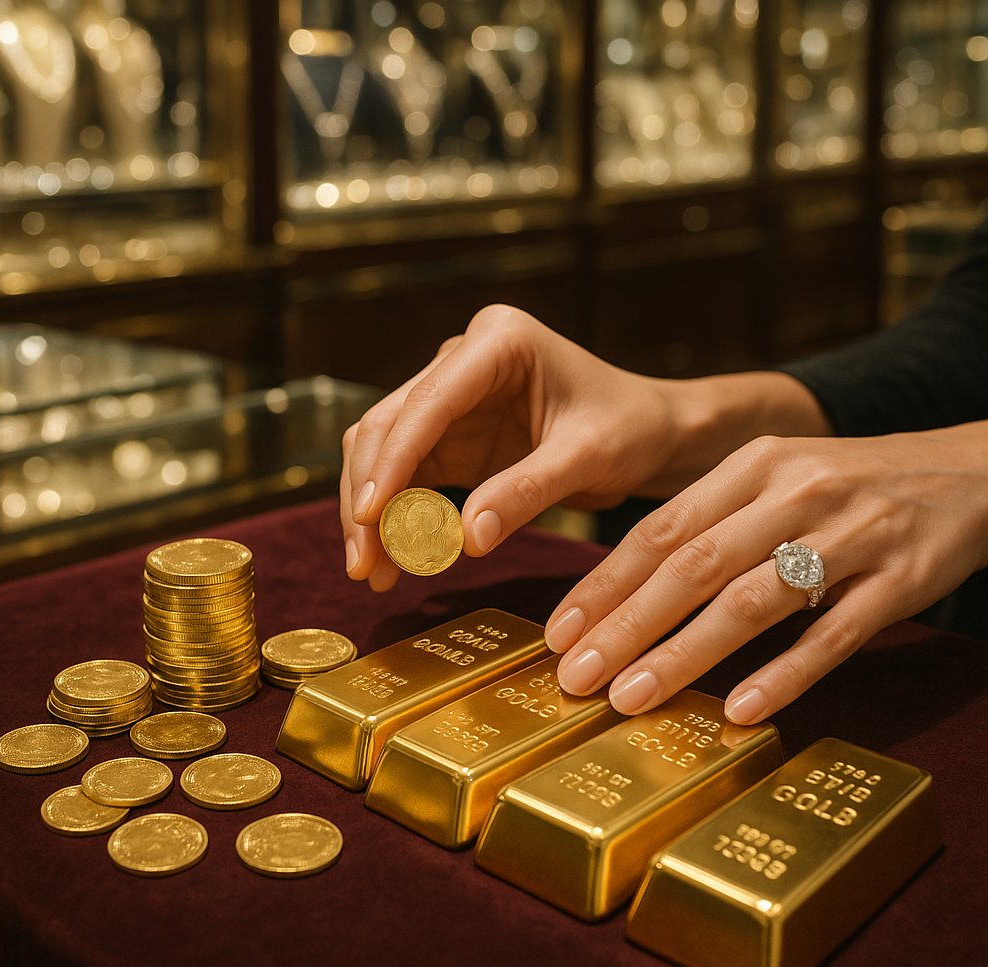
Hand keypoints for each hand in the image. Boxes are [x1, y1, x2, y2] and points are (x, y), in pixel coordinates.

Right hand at [340, 305, 687, 589]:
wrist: (651, 431)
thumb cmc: (630, 427)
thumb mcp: (587, 457)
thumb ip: (527, 491)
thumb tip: (466, 539)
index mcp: (497, 342)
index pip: (427, 403)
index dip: (392, 462)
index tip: (371, 517)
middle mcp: (462, 361)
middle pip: (388, 426)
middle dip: (370, 496)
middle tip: (365, 564)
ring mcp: (451, 399)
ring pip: (384, 452)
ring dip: (373, 512)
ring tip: (373, 572)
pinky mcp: (451, 436)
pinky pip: (406, 475)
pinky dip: (395, 517)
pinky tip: (393, 560)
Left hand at [546, 424, 987, 722]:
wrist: (968, 471)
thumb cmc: (846, 486)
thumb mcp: (774, 478)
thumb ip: (708, 522)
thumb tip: (625, 590)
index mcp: (752, 466)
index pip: (661, 529)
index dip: (605, 584)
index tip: (558, 633)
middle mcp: (794, 493)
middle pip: (695, 566)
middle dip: (626, 626)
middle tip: (576, 677)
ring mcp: (850, 535)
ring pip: (754, 600)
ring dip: (686, 654)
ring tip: (632, 698)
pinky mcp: (901, 580)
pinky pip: (834, 635)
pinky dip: (785, 673)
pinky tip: (741, 709)